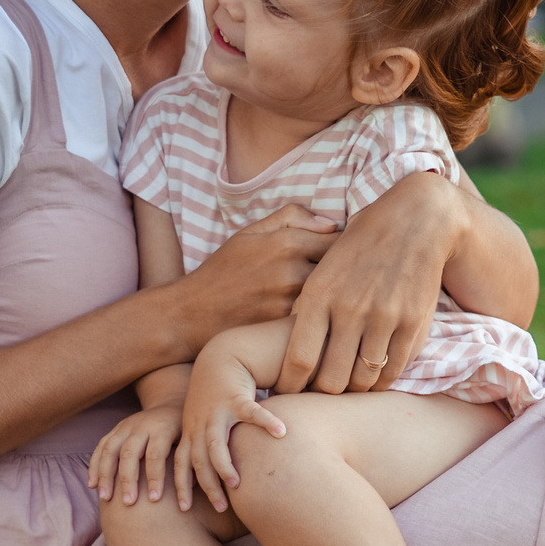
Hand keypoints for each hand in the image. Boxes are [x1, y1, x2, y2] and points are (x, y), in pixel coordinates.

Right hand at [87, 405, 186, 504]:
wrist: (170, 404)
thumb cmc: (185, 430)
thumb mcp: (191, 440)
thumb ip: (189, 460)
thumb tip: (194, 487)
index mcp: (163, 428)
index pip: (156, 454)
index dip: (155, 477)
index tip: (154, 500)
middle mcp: (141, 425)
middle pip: (129, 453)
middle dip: (127, 480)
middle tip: (128, 504)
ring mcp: (125, 426)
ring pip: (110, 449)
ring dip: (105, 474)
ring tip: (105, 498)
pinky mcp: (115, 430)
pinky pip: (101, 447)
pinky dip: (94, 465)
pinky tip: (92, 485)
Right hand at [170, 205, 337, 350]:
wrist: (190, 314)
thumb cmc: (223, 271)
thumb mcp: (249, 233)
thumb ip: (290, 218)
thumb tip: (331, 222)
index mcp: (286, 241)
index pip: (340, 239)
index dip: (349, 246)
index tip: (350, 252)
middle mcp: (292, 270)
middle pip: (343, 269)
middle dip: (349, 272)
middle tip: (354, 276)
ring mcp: (291, 301)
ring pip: (335, 296)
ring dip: (340, 296)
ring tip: (344, 297)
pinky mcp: (287, 327)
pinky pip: (321, 318)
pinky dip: (327, 316)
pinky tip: (327, 317)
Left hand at [181, 341, 288, 511]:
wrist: (218, 360)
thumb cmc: (214, 397)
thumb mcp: (202, 421)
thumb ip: (204, 445)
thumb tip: (212, 477)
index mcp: (191, 432)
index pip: (182, 464)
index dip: (182, 486)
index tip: (185, 510)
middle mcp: (200, 425)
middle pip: (198, 461)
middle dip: (206, 486)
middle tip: (220, 507)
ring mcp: (217, 412)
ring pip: (215, 445)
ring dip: (224, 466)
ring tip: (236, 484)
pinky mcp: (236, 398)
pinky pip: (252, 412)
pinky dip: (266, 422)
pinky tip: (281, 433)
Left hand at [277, 173, 461, 394]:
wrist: (416, 219)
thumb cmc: (362, 244)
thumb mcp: (325, 267)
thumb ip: (308, 305)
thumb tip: (291, 347)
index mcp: (321, 293)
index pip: (299, 358)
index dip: (291, 385)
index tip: (288, 391)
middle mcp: (351, 309)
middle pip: (331, 380)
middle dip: (322, 393)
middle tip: (319, 392)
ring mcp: (385, 318)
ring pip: (363, 380)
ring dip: (354, 389)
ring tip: (346, 386)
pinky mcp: (413, 323)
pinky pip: (393, 370)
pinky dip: (381, 381)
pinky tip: (373, 376)